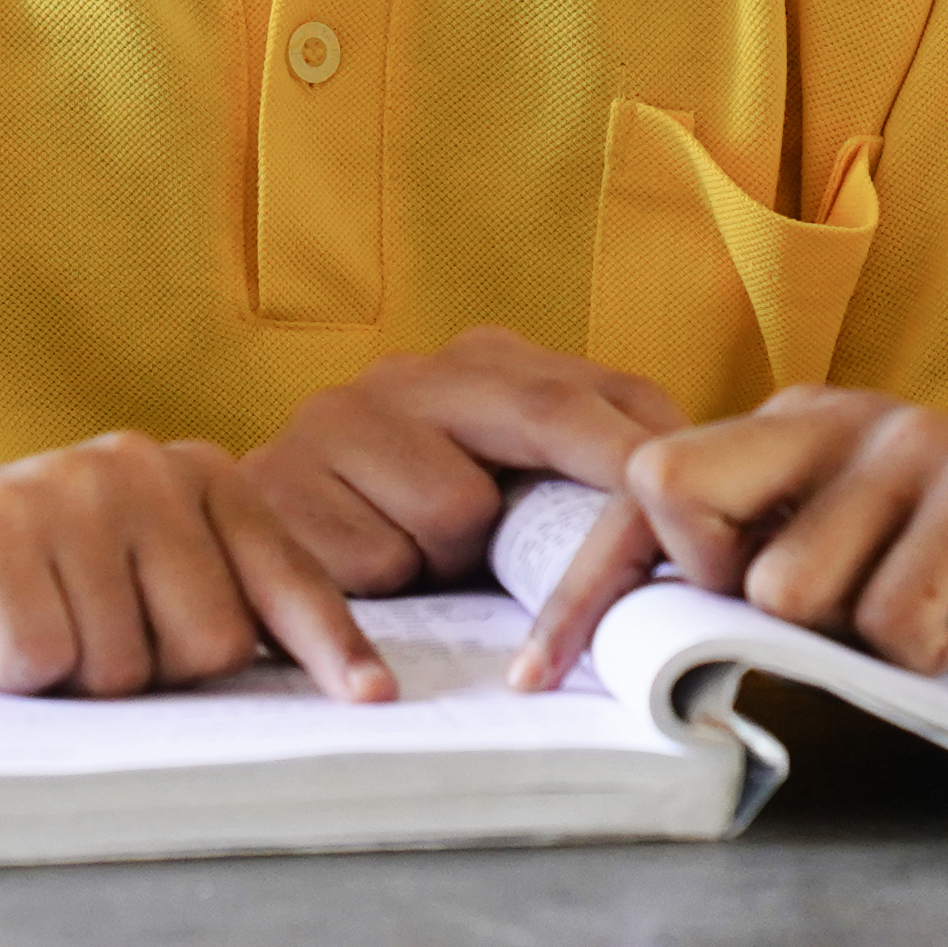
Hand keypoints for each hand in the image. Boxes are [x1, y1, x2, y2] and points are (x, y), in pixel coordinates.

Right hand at [0, 435, 391, 703]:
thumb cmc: (20, 587)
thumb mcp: (133, 576)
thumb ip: (213, 598)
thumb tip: (332, 681)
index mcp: (194, 475)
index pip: (285, 576)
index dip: (329, 648)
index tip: (371, 701)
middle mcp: (141, 466)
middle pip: (211, 642)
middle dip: (153, 675)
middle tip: (87, 642)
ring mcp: (70, 490)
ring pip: (127, 664)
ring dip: (75, 682)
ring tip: (34, 632)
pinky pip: (48, 659)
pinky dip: (13, 675)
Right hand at [245, 327, 685, 676]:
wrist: (241, 534)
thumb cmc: (402, 524)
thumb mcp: (494, 484)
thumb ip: (574, 474)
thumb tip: (690, 511)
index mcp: (474, 363)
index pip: (585, 391)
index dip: (646, 444)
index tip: (705, 498)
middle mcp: (407, 375)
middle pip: (538, 417)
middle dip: (600, 479)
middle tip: (641, 547)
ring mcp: (339, 421)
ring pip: (455, 508)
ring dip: (455, 559)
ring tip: (426, 563)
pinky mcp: (280, 485)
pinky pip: (380, 558)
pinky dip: (388, 583)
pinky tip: (366, 573)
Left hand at [611, 387, 947, 674]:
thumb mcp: (876, 570)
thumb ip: (781, 573)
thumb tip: (661, 629)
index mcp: (797, 433)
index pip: (642, 490)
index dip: (581, 587)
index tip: (540, 674)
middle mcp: (838, 420)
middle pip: (669, 486)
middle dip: (698, 588)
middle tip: (797, 640)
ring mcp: (910, 445)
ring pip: (785, 584)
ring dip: (852, 643)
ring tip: (930, 629)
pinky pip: (892, 614)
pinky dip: (931, 653)